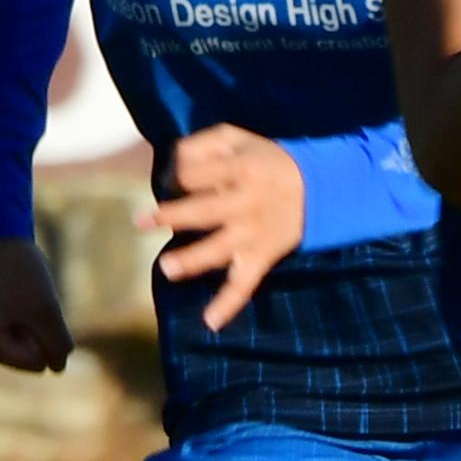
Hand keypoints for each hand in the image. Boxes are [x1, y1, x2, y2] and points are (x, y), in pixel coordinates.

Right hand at [0, 236, 72, 373]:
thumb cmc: (20, 272)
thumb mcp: (47, 311)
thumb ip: (58, 345)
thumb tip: (58, 368)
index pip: (38, 364)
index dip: (45, 335)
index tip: (27, 306)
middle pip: (33, 359)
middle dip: (39, 331)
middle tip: (23, 300)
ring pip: (32, 349)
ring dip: (36, 325)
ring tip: (20, 298)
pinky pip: (26, 338)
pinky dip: (31, 320)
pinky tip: (17, 300)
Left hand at [146, 123, 310, 331]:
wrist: (318, 188)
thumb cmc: (266, 160)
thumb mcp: (237, 138)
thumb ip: (202, 144)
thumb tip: (172, 163)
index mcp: (241, 170)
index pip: (197, 174)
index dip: (178, 175)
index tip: (173, 179)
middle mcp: (246, 203)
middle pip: (204, 211)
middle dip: (172, 216)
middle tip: (141, 221)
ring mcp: (253, 234)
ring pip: (220, 249)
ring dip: (193, 260)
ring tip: (167, 268)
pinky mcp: (261, 257)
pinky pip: (245, 284)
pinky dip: (229, 304)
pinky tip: (209, 322)